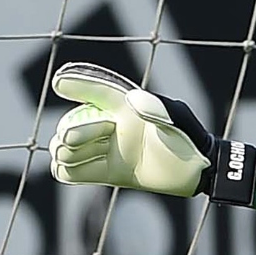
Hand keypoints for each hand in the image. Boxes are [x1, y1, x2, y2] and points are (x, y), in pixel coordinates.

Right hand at [48, 62, 255, 203]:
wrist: (196, 170)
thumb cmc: (189, 138)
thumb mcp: (177, 119)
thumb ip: (157, 108)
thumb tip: (131, 99)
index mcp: (125, 106)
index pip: (95, 91)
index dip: (77, 84)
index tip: (59, 81)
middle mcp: (111, 125)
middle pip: (75, 124)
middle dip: (75, 131)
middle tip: (89, 136)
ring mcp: (107, 149)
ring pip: (67, 148)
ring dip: (66, 151)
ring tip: (80, 155)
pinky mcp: (108, 172)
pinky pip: (73, 173)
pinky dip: (64, 170)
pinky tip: (67, 168)